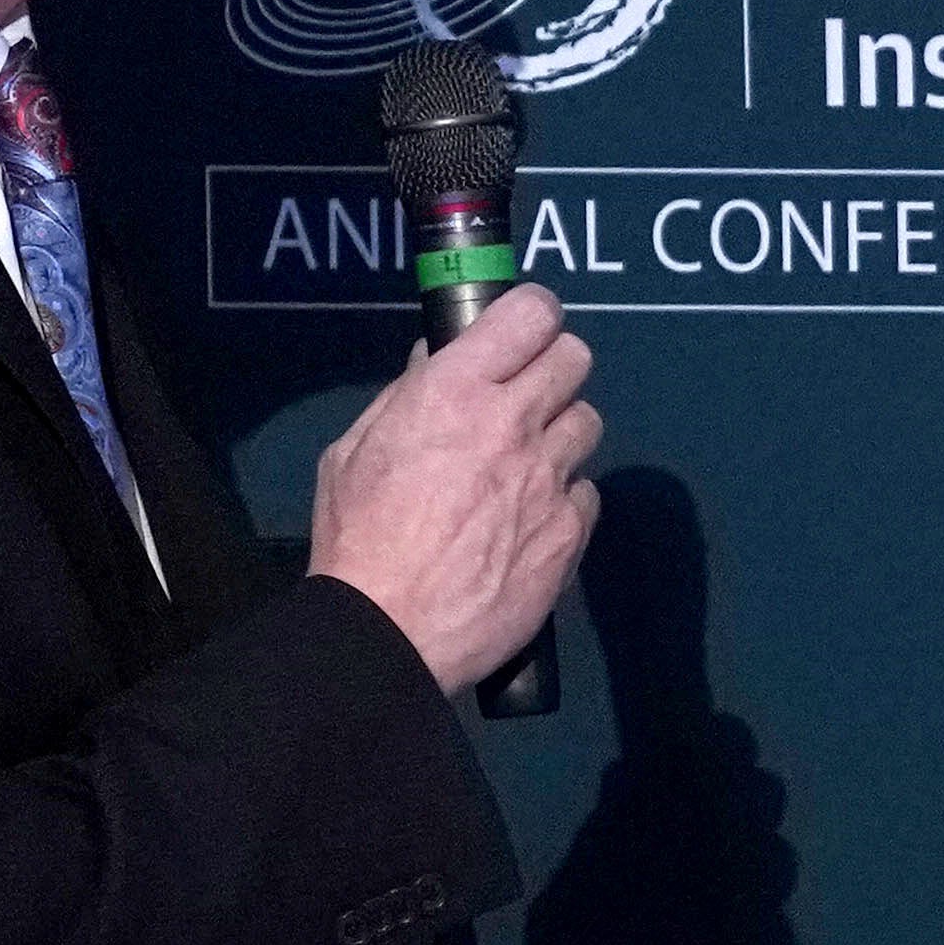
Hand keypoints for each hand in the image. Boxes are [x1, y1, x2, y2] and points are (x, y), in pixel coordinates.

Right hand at [308, 284, 602, 693]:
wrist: (388, 632)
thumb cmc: (357, 538)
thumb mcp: (356, 450)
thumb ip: (407, 396)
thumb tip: (439, 359)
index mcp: (454, 391)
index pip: (532, 313)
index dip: (533, 316)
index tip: (523, 333)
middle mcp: (512, 423)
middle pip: (576, 358)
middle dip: (553, 369)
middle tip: (526, 397)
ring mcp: (549, 478)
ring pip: (587, 422)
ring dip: (561, 434)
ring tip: (526, 465)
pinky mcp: (571, 530)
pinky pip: (586, 491)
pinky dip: (564, 498)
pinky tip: (529, 521)